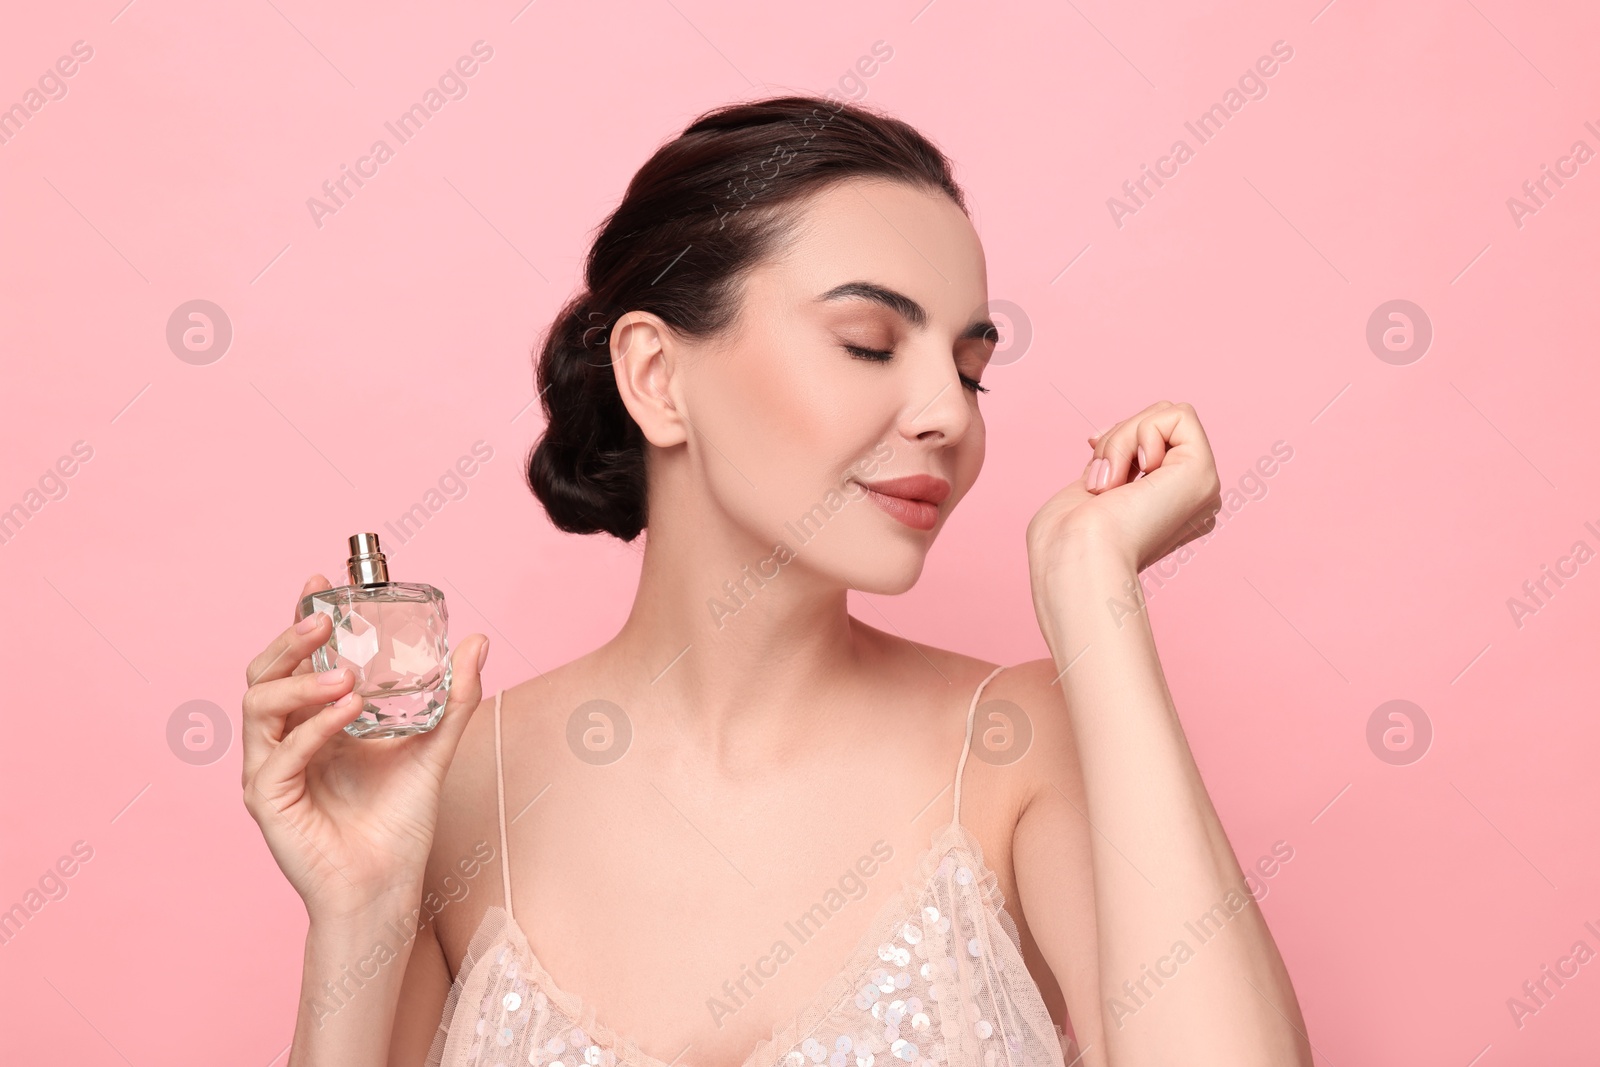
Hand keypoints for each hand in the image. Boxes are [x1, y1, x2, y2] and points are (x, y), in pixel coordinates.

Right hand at [240, 574, 489, 924]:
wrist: (388, 885)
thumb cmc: (400, 821)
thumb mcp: (433, 745)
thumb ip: (454, 697)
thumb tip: (477, 642)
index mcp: (313, 721)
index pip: (296, 660)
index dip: (299, 619)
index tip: (320, 581)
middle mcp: (284, 739)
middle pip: (263, 674)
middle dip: (290, 641)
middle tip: (324, 620)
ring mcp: (270, 769)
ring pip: (259, 705)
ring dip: (301, 681)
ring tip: (347, 675)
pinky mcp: (268, 800)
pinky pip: (281, 753)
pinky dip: (313, 727)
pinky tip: (346, 710)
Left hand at [1025, 400, 1221, 575]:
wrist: (1075, 556)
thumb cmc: (1067, 536)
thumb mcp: (1094, 486)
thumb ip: (1115, 463)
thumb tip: (1109, 436)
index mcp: (1167, 505)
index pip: (1154, 439)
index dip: (1119, 436)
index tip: (1092, 448)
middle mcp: (1191, 498)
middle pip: (1161, 421)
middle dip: (1119, 436)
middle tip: (1101, 481)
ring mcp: (1201, 487)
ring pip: (1168, 414)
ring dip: (1123, 438)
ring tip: (1109, 483)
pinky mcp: (1203, 474)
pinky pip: (1180, 414)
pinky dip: (1142, 433)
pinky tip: (1134, 474)